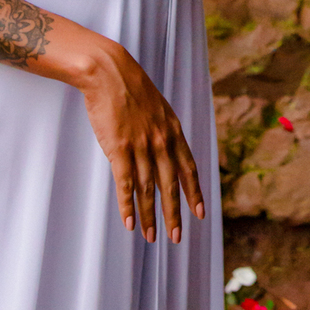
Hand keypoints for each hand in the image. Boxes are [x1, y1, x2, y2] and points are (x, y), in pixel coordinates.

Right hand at [75, 39, 204, 243]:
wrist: (109, 72)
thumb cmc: (130, 88)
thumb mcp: (157, 108)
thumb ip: (162, 130)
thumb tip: (162, 150)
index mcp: (173, 131)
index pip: (188, 168)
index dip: (194, 192)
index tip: (200, 213)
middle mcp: (161, 141)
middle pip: (171, 185)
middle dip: (175, 214)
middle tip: (177, 237)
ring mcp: (141, 146)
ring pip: (148, 190)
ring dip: (150, 216)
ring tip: (151, 237)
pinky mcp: (119, 149)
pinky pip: (126, 184)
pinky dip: (128, 206)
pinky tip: (130, 223)